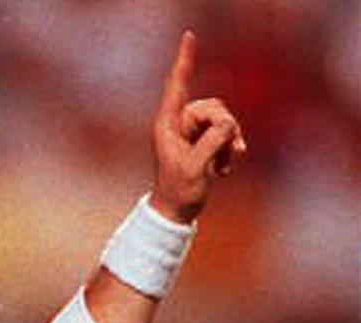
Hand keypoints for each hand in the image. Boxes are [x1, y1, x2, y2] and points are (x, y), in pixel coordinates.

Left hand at [149, 31, 245, 223]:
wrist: (178, 211)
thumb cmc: (178, 191)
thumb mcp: (195, 167)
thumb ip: (211, 143)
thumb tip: (227, 125)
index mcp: (167, 123)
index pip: (177, 85)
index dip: (185, 60)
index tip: (189, 36)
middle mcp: (179, 122)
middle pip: (213, 107)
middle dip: (225, 127)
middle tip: (225, 152)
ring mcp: (192, 131)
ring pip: (224, 119)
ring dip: (230, 142)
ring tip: (223, 166)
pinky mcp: (205, 140)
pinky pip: (228, 133)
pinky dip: (231, 149)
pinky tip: (224, 170)